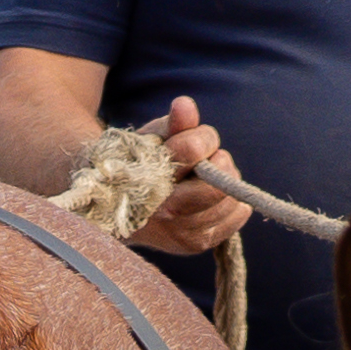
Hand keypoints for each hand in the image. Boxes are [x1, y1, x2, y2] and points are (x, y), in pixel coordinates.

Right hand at [131, 96, 248, 253]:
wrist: (115, 205)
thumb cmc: (139, 162)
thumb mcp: (152, 138)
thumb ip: (172, 124)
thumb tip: (185, 105)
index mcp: (150, 180)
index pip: (193, 152)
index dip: (201, 140)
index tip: (192, 139)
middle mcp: (165, 213)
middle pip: (218, 184)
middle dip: (218, 163)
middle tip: (205, 159)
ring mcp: (181, 234)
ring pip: (230, 200)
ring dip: (225, 183)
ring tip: (204, 178)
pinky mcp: (194, 244)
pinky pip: (235, 218)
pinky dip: (233, 204)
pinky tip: (215, 196)